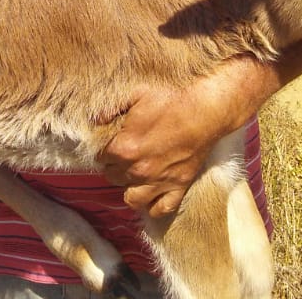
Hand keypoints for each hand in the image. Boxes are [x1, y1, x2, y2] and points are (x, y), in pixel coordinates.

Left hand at [97, 44, 301, 217]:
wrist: (207, 109)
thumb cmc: (172, 97)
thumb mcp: (137, 93)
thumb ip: (111, 107)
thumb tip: (94, 120)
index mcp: (125, 148)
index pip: (101, 157)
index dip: (105, 148)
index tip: (112, 141)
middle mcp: (139, 170)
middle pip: (113, 177)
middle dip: (114, 166)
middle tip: (123, 154)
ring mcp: (159, 182)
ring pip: (131, 199)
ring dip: (129, 187)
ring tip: (134, 174)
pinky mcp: (178, 187)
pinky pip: (161, 209)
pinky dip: (154, 205)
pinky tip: (153, 193)